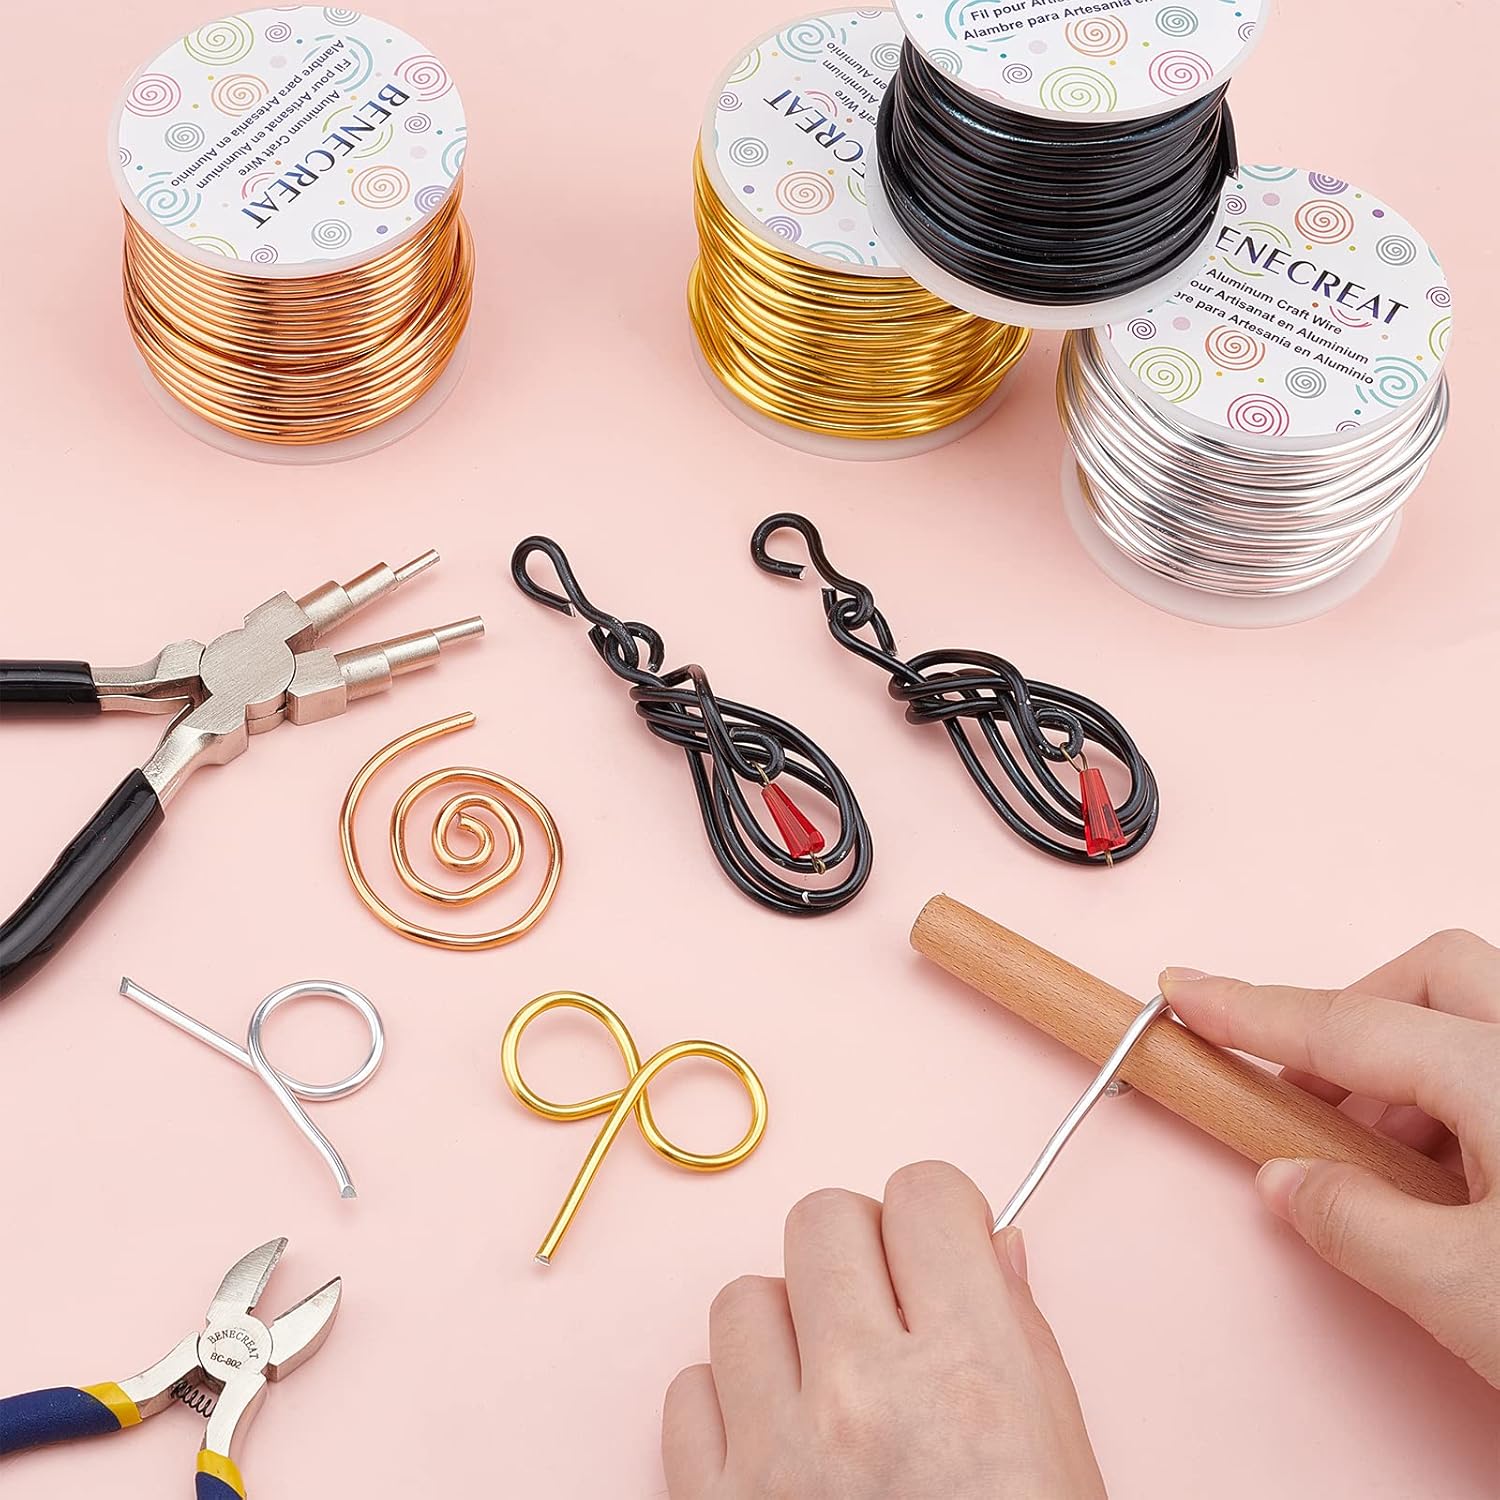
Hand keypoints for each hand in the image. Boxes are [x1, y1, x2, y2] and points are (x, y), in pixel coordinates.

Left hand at [662, 1161, 1104, 1499]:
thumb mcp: (1063, 1467)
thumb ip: (1023, 1338)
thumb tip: (994, 1244)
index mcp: (971, 1378)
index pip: (925, 1194)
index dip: (939, 1216)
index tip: (942, 1250)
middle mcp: (860, 1398)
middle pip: (823, 1219)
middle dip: (860, 1252)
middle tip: (885, 1311)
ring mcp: (772, 1455)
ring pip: (742, 1296)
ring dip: (787, 1327)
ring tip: (830, 1389)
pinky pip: (688, 1390)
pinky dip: (731, 1405)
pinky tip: (780, 1448)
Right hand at [1161, 929, 1499, 1386]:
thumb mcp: (1468, 1296)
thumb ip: (1354, 1223)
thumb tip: (1290, 1182)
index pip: (1347, 1020)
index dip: (1252, 1007)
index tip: (1186, 992)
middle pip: (1435, 974)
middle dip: (1354, 1015)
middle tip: (1306, 1093)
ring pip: (1481, 1015)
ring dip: (1410, 1066)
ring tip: (1387, 1164)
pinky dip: (1463, 1099)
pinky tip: (1458, 1184)